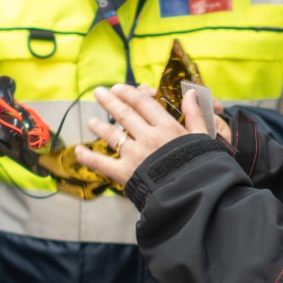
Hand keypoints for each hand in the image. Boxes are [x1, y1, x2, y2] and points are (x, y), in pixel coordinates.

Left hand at [73, 84, 211, 189]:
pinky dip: (88, 157)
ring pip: (111, 135)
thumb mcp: (204, 138)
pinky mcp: (126, 173)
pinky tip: (78, 151)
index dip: (128, 93)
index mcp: (167, 127)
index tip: (118, 88)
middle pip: (124, 114)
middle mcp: (148, 137)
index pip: (143, 103)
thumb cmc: (202, 166)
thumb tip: (191, 93)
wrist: (193, 194)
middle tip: (99, 92)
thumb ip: (195, 115)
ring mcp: (135, 154)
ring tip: (91, 122)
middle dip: (109, 101)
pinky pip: (102, 163)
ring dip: (99, 127)